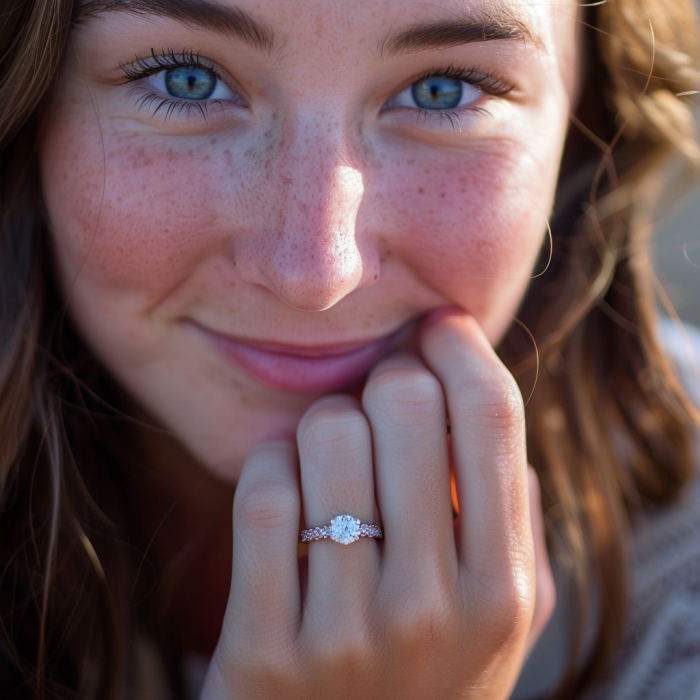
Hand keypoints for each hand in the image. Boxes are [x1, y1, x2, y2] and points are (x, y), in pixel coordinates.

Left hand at [200, 311, 554, 699]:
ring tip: (328, 461)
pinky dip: (268, 467)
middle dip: (385, 380)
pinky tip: (282, 490)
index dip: (461, 347)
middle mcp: (436, 609)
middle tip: (376, 403)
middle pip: (405, 404)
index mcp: (505, 589)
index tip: (436, 328)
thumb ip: (511, 519)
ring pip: (326, 434)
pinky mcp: (264, 653)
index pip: (493, 417)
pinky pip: (262, 489)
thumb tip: (484, 406)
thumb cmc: (424, 678)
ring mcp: (346, 633)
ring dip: (322, 426)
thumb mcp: (497, 618)